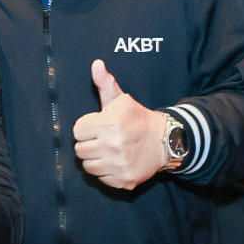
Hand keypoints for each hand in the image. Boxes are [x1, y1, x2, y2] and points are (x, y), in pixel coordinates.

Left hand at [73, 59, 168, 189]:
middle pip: (80, 150)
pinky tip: (116, 161)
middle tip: (104, 138)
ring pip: (88, 166)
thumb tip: (96, 64)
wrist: (165, 140)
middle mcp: (114, 145)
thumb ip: (105, 83)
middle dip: (89, 143)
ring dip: (96, 158)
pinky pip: (101, 179)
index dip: (87, 127)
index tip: (98, 126)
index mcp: (110, 123)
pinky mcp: (124, 180)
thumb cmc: (137, 118)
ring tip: (108, 150)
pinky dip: (106, 172)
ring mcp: (119, 164)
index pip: (77, 131)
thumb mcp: (121, 99)